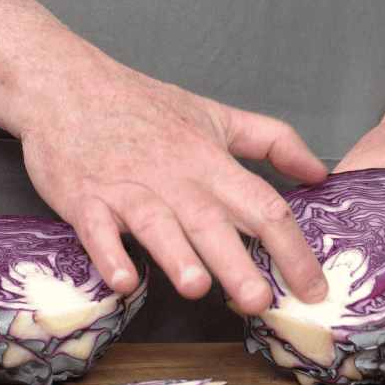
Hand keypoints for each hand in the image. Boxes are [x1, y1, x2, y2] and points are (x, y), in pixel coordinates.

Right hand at [18, 57, 329, 313]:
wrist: (66, 83)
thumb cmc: (142, 105)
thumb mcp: (216, 114)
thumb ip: (272, 141)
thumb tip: (319, 172)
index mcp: (210, 161)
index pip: (262, 205)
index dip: (292, 248)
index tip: (313, 288)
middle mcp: (173, 177)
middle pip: (212, 221)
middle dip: (238, 263)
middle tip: (260, 301)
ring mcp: (126, 188)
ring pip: (156, 224)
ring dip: (176, 255)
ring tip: (197, 287)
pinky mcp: (83, 197)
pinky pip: (96, 229)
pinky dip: (108, 253)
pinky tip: (123, 280)